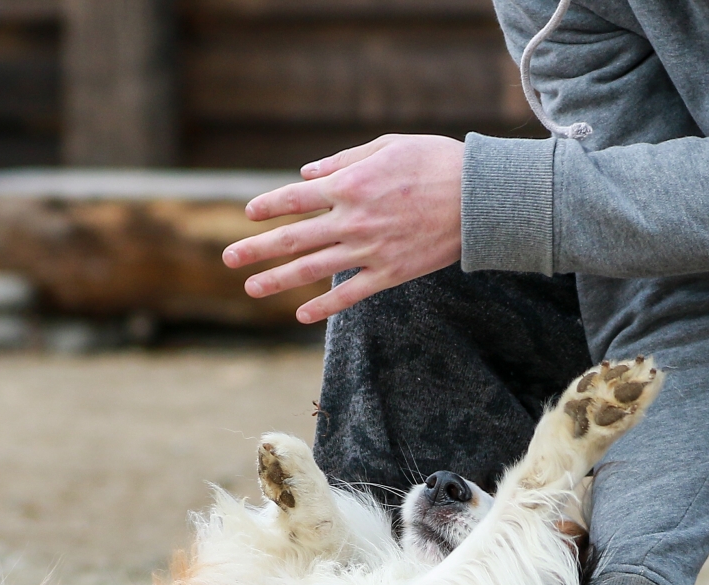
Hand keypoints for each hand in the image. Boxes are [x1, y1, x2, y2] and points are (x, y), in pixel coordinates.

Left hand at [221, 134, 464, 323]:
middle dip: (257, 249)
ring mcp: (369, 250)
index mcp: (349, 184)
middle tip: (228, 259)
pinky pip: (350, 294)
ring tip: (251, 289)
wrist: (479, 197)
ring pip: (312, 270)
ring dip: (277, 280)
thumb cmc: (435, 162)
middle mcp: (352, 220)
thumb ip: (343, 161)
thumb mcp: (387, 146)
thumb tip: (305, 175)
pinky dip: (324, 307)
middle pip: (294, 238)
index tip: (248, 215)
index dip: (268, 207)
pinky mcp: (390, 273)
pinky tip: (301, 315)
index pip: (295, 199)